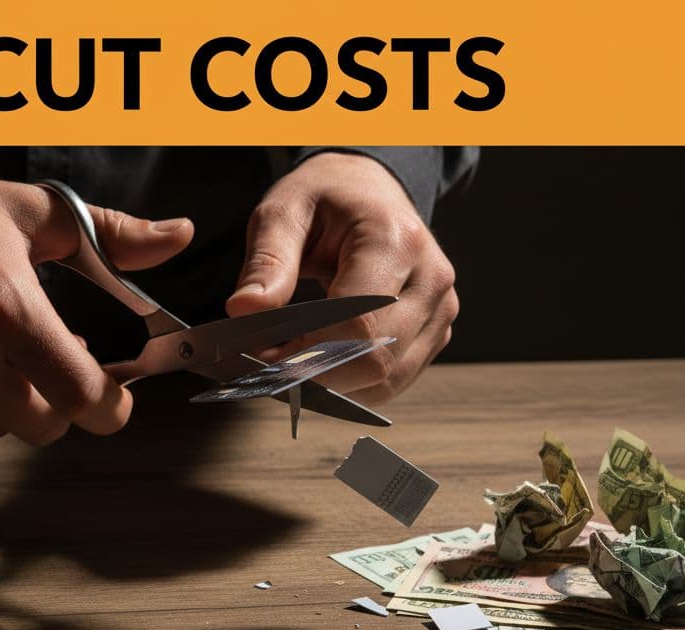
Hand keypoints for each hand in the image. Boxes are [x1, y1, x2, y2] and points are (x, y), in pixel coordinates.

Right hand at [0, 149, 193, 442]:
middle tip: (47, 354)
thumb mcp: (33, 212)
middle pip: (44, 425)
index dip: (110, 408)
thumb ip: (114, 234)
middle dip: (58, 399)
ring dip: (10, 400)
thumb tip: (180, 236)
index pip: (80, 396)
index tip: (114, 398)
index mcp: (5, 306)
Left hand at [225, 152, 458, 404]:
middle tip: (271, 361)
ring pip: (386, 380)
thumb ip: (267, 262)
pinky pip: (394, 380)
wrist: (369, 191)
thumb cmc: (326, 199)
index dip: (306, 351)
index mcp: (395, 241)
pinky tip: (322, 360)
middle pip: (375, 360)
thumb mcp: (284, 211)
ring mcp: (440, 308)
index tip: (263, 353)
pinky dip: (353, 383)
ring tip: (294, 358)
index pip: (357, 323)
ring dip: (333, 383)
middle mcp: (430, 278)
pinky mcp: (436, 331)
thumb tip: (244, 311)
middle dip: (316, 372)